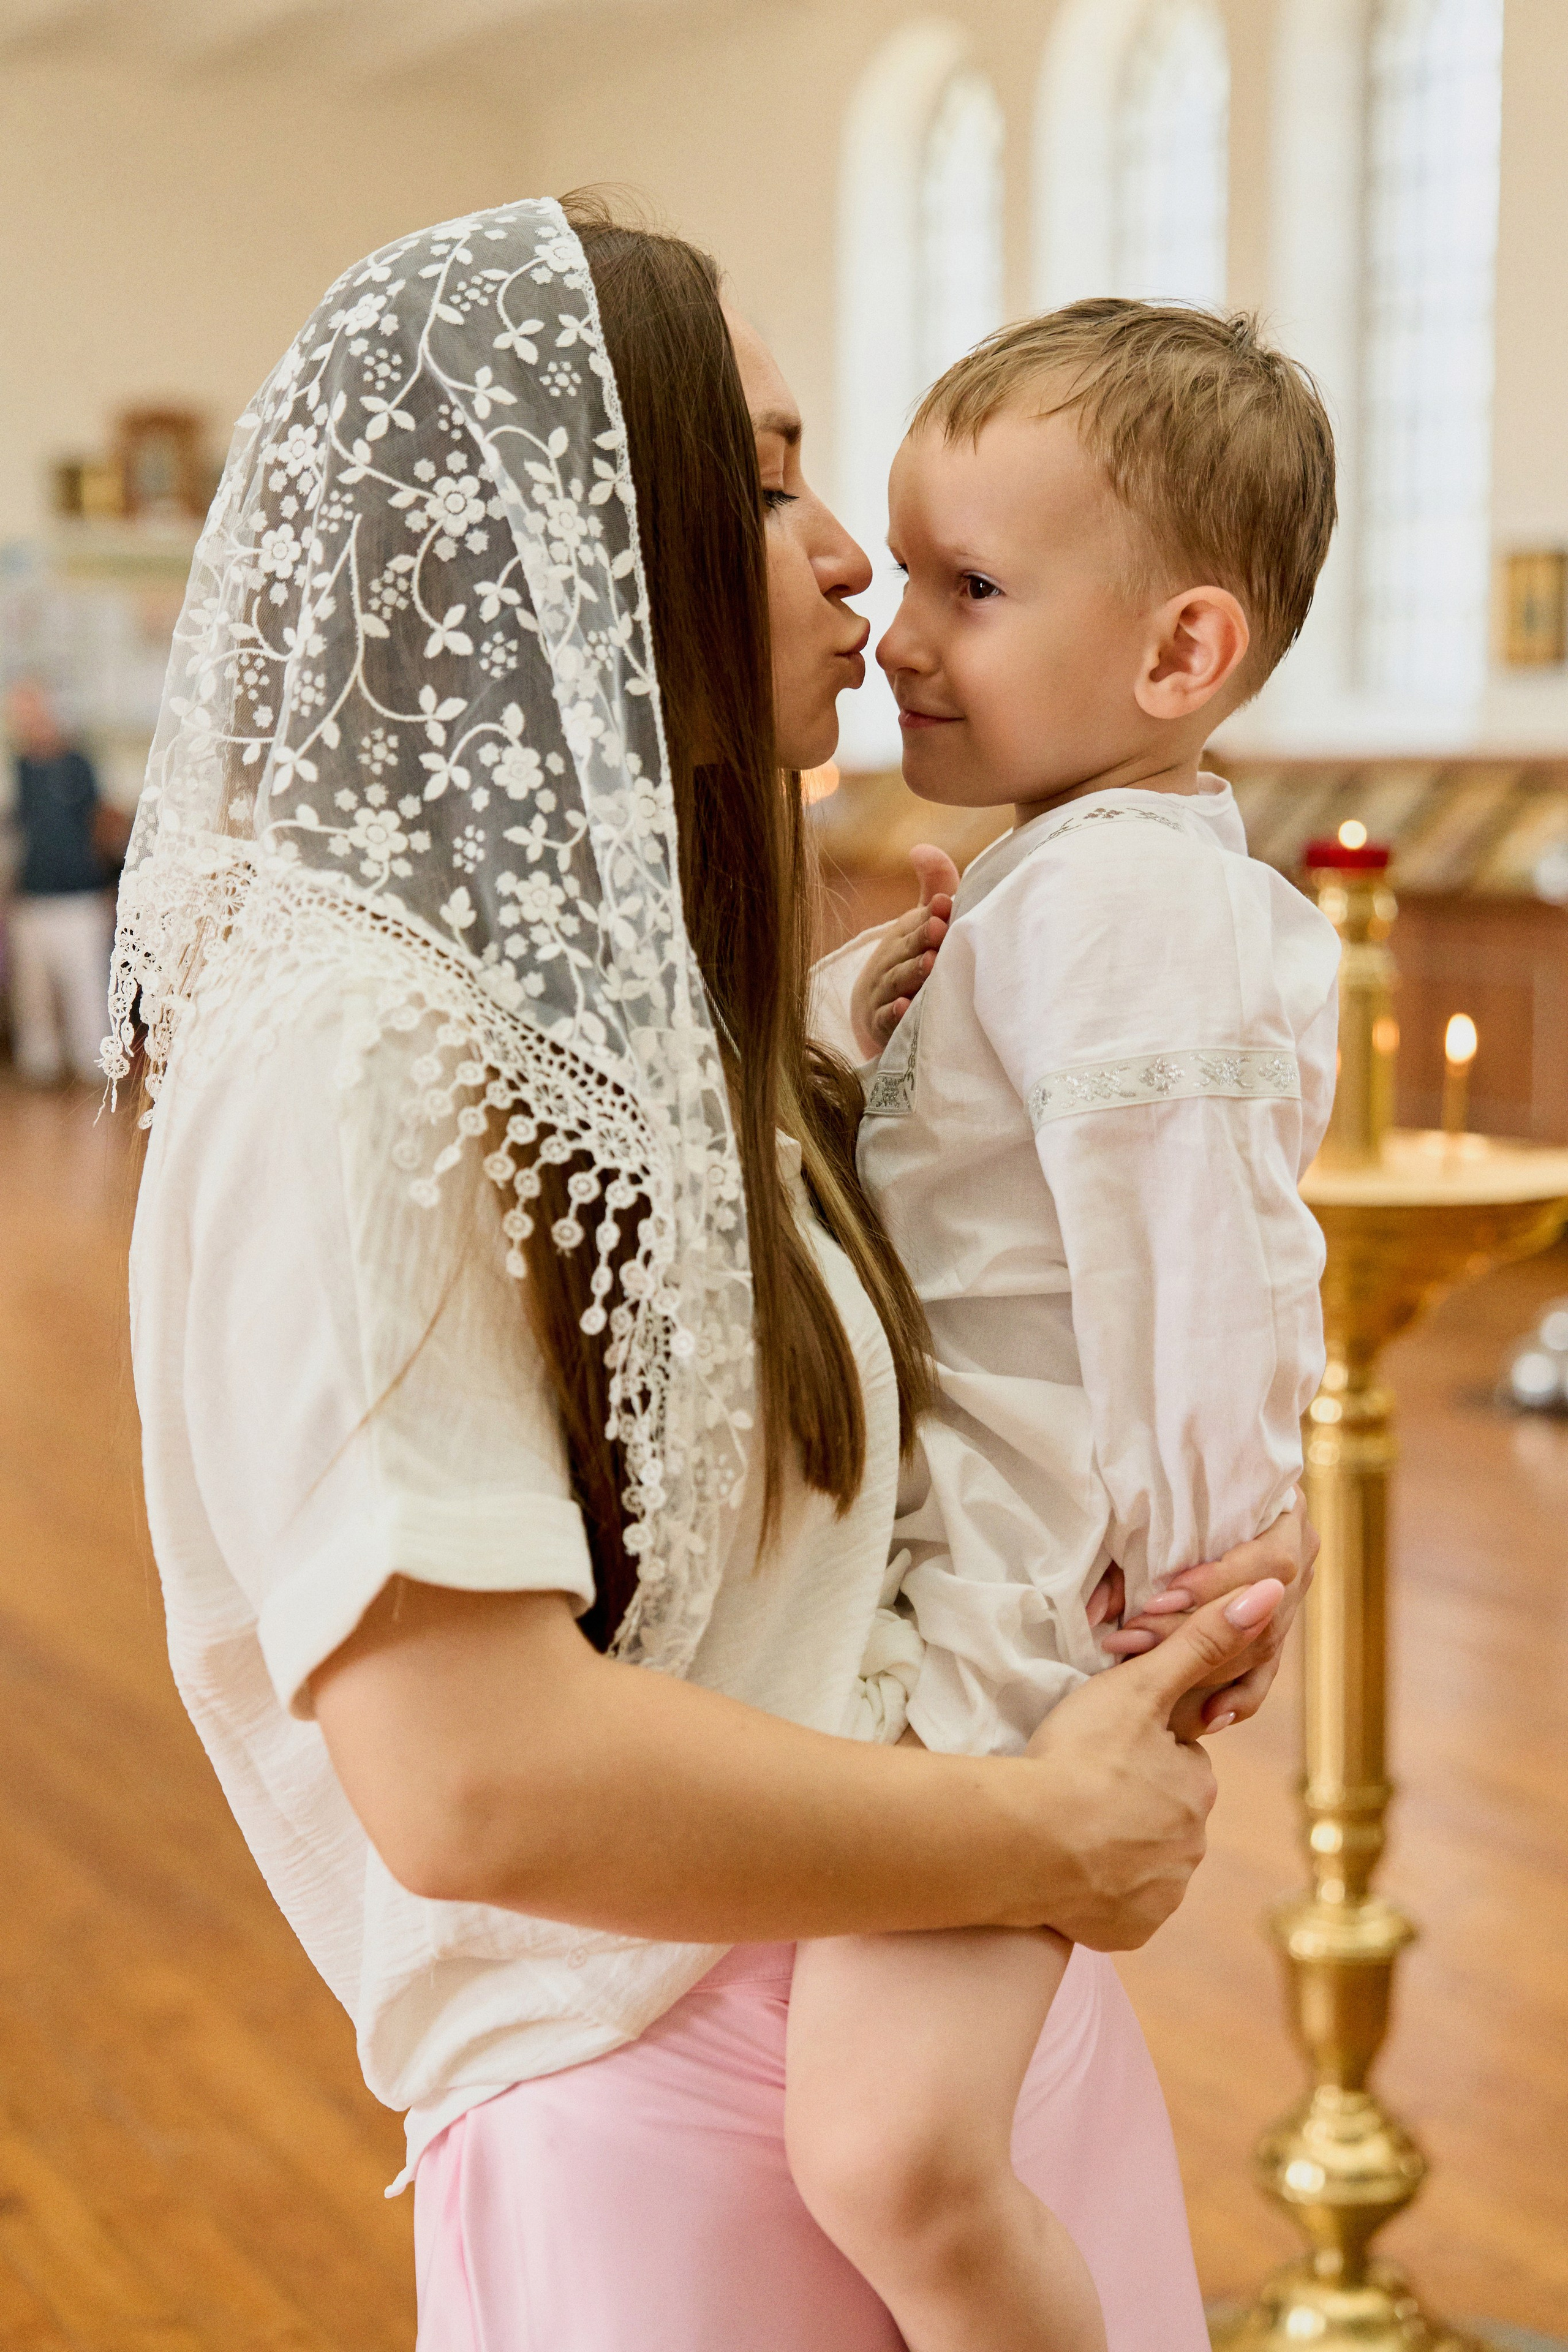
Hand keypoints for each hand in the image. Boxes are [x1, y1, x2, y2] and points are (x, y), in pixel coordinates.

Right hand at [848, 843, 959, 1057]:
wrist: (876, 1010)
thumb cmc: (909, 960)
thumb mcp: (920, 925)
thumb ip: (932, 888)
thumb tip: (921, 848)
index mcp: (903, 936)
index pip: (917, 922)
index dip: (930, 913)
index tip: (945, 903)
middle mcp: (891, 962)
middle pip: (906, 949)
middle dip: (922, 938)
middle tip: (940, 929)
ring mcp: (885, 993)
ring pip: (897, 982)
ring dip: (912, 972)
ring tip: (930, 964)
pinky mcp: (881, 1025)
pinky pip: (887, 1019)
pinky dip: (894, 1014)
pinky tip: (905, 1008)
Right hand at [1018, 1580, 1284, 1947]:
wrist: (1023, 1841)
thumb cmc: (1077, 1755)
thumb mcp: (1138, 1685)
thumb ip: (1202, 1640)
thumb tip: (1273, 1592)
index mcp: (1197, 1786)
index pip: (1176, 1763)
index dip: (1136, 1752)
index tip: (1098, 1751)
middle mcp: (1192, 1846)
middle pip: (1161, 1815)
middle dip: (1129, 1803)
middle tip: (1078, 1786)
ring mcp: (1163, 1893)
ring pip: (1142, 1862)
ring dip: (1114, 1848)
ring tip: (1067, 1827)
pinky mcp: (1130, 1931)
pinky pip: (1121, 1909)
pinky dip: (1100, 1894)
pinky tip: (1068, 1872)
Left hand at [1098, 1492, 1317, 1733]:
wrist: (1196, 1481)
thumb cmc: (1165, 1497)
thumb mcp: (1147, 1519)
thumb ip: (1126, 1562)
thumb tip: (1099, 1612)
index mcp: (1285, 1513)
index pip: (1271, 1559)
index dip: (1219, 1582)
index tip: (1162, 1596)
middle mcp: (1299, 1555)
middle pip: (1265, 1610)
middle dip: (1195, 1630)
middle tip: (1133, 1639)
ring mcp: (1290, 1598)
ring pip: (1262, 1647)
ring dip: (1204, 1668)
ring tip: (1146, 1674)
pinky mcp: (1274, 1633)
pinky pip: (1264, 1674)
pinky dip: (1235, 1698)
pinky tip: (1207, 1717)